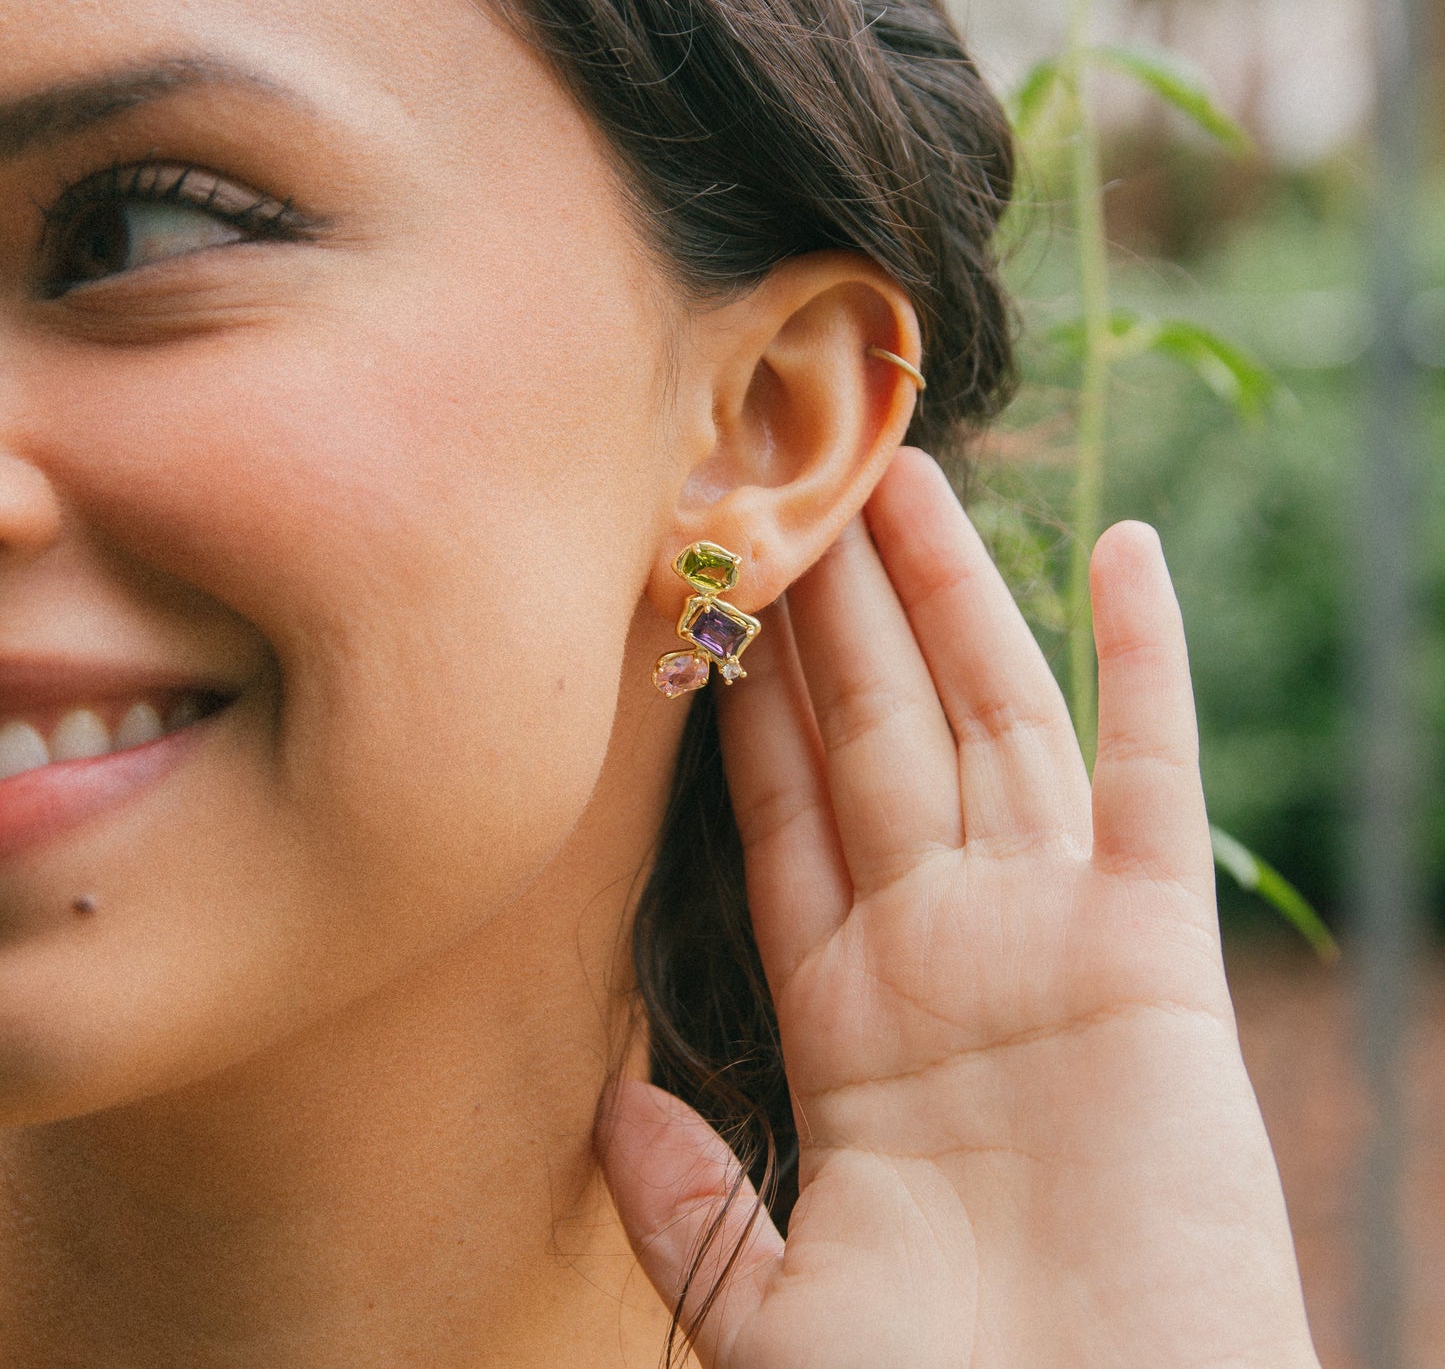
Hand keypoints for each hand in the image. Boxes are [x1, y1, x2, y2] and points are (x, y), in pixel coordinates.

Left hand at [600, 447, 1318, 1367]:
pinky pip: (1149, 775)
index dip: (738, 708)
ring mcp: (1047, 936)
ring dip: (947, 596)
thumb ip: (688, 1195)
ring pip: (985, 719)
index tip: (700, 607)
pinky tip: (1127, 552)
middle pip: (868, 737)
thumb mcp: (773, 1305)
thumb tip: (603, 1103)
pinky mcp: (1154, 952)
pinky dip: (1145, 661)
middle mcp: (939, 951)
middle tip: (785, 487)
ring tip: (903, 478)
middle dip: (828, 615)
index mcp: (843, 1020)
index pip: (776, 818)